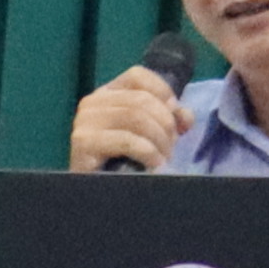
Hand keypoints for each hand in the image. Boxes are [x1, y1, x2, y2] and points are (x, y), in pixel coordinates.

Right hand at [68, 65, 183, 173]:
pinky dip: (148, 152)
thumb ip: (170, 118)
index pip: (137, 75)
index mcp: (108, 93)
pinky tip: (155, 164)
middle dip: (165, 123)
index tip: (176, 115)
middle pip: (141, 99)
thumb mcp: (152, 133)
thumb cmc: (126, 159)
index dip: (163, 91)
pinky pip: (126, 140)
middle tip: (172, 145)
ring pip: (135, 117)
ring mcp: (85, 121)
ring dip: (158, 139)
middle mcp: (93, 102)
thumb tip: (185, 115)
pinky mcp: (83, 143)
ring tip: (164, 157)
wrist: (98, 192)